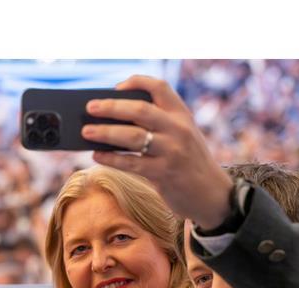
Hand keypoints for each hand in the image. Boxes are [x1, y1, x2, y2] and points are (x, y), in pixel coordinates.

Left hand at [80, 75, 235, 229]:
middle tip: (90, 107)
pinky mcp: (163, 174)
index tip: (116, 87)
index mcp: (182, 114)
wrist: (212, 193)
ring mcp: (171, 151)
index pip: (159, 87)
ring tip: (87, 132)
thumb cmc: (189, 162)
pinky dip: (110, 158)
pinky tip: (97, 155)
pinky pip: (130, 163)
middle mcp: (178, 129)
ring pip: (132, 136)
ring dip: (105, 133)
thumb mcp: (183, 135)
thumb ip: (159, 124)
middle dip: (111, 107)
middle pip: (140, 110)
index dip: (136, 82)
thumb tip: (113, 120)